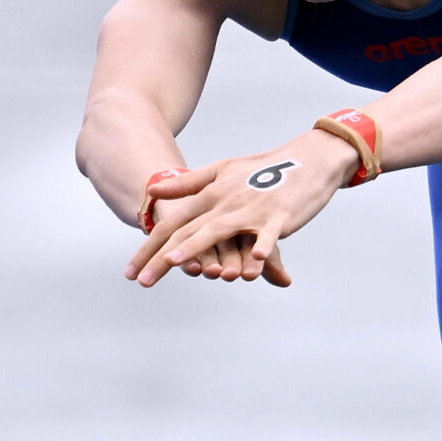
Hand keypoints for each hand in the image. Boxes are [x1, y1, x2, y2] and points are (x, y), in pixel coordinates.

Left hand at [124, 133, 354, 288]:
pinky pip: (269, 233)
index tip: (132, 271)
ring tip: (177, 263)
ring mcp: (252, 209)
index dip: (150, 247)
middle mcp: (226, 202)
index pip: (173, 223)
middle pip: (188, 231)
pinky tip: (255, 260)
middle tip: (142, 281)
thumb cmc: (264, 169)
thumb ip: (188, 183)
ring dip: (197, 246)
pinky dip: (263, 245)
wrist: (309, 160)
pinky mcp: (280, 215)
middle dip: (162, 257)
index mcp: (211, 194)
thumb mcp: (222, 170)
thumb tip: (153, 190)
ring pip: (219, 230)